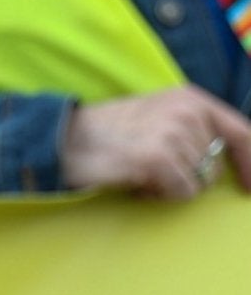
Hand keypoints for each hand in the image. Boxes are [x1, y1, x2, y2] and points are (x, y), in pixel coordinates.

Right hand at [60, 85, 250, 199]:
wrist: (62, 139)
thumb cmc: (109, 134)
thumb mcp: (158, 117)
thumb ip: (193, 128)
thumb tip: (228, 160)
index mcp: (190, 98)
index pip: (242, 133)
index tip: (250, 187)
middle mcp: (186, 111)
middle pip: (214, 166)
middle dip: (187, 177)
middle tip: (151, 170)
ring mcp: (173, 133)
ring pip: (198, 183)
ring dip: (170, 187)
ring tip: (139, 175)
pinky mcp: (158, 158)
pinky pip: (181, 193)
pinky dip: (158, 196)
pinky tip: (136, 184)